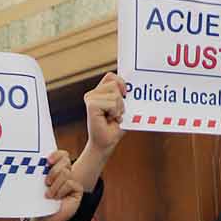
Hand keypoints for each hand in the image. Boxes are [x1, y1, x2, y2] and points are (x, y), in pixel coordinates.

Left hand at [28, 150, 80, 220]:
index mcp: (58, 169)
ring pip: (66, 172)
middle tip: (46, 183)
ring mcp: (73, 181)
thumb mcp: (39, 184)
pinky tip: (57, 198)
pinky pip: (70, 183)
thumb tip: (37, 161)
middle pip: (65, 161)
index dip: (56, 155)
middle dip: (53, 171)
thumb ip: (43, 173)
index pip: (62, 155)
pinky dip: (61, 191)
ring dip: (55, 185)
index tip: (47, 161)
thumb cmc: (41, 201)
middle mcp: (67, 173)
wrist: (45, 217)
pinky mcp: (78, 190)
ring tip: (49, 195)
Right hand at [74, 73, 125, 191]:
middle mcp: (92, 93)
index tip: (124, 96)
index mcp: (98, 92)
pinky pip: (112, 103)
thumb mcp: (122, 107)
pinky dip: (115, 112)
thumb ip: (123, 94)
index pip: (111, 76)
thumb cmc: (115, 127)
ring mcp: (90, 98)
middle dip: (121, 100)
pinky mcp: (91, 105)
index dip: (121, 83)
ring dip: (119, 108)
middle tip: (116, 113)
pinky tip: (109, 119)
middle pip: (115, 83)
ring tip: (113, 117)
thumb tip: (130, 85)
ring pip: (115, 94)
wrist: (106, 143)